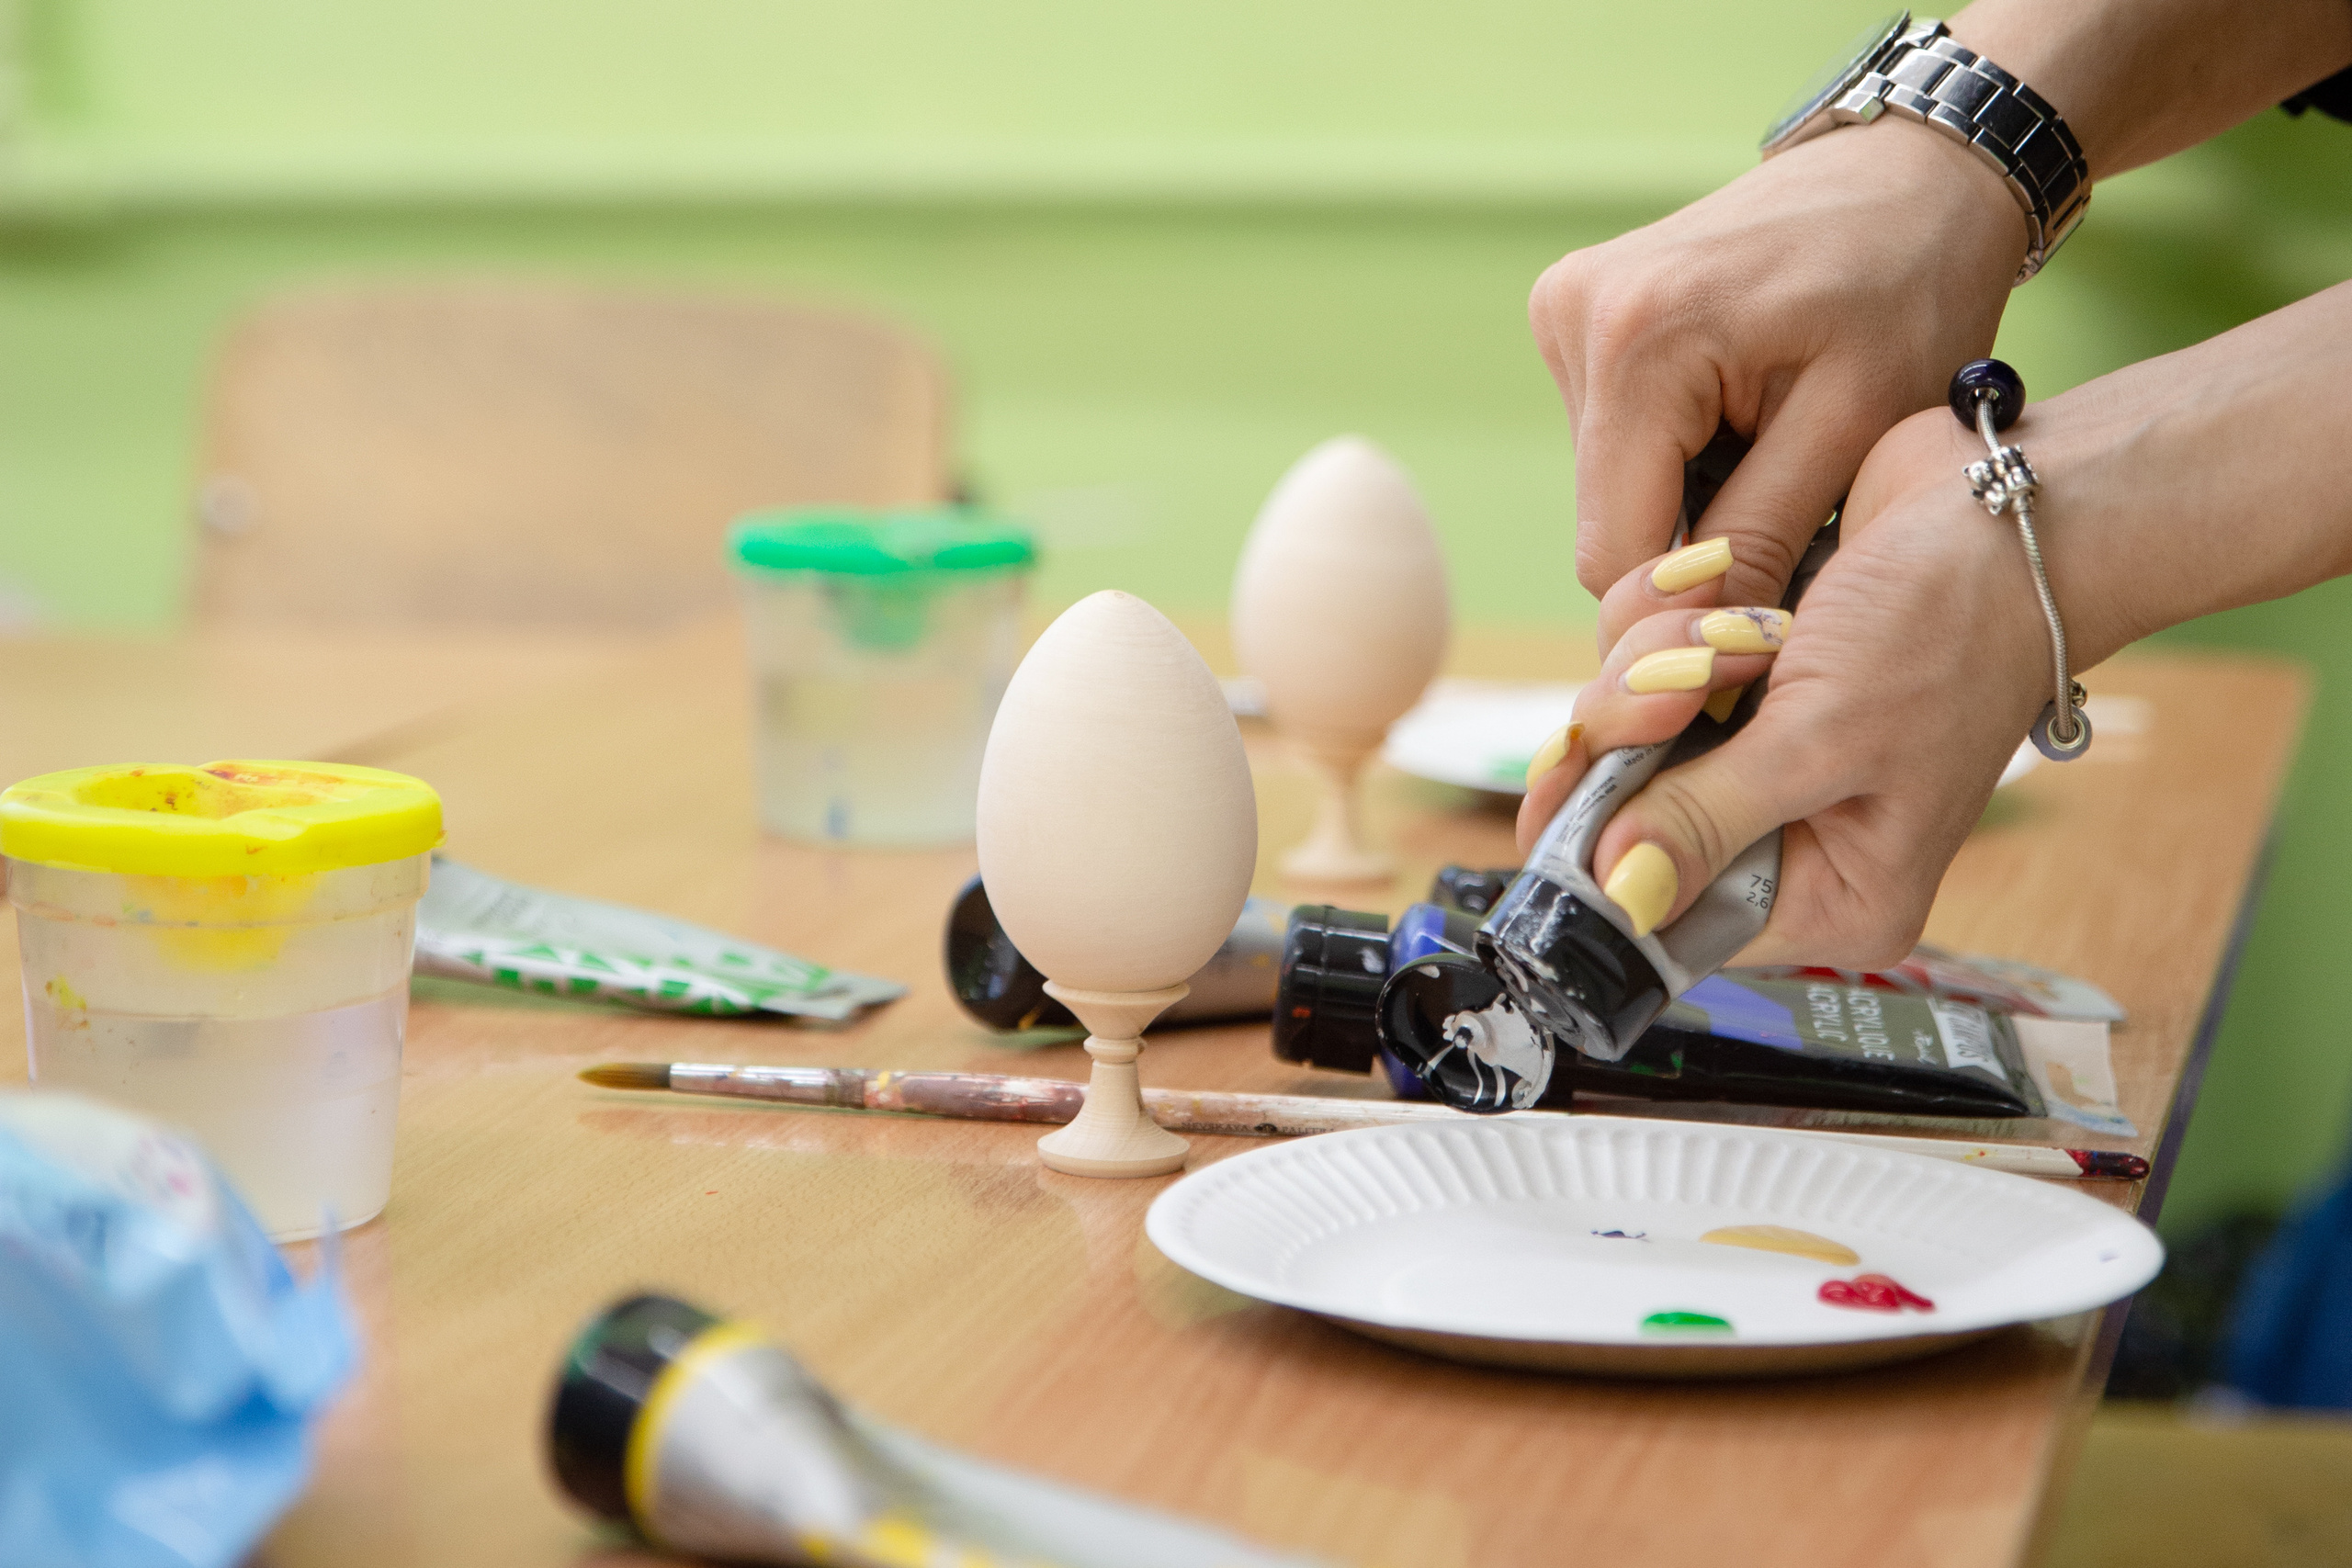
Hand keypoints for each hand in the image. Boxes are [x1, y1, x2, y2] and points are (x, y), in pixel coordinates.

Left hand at [1520, 407, 2056, 965]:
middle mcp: (1787, 841)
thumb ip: (1706, 821)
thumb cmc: (1953, 630)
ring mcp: (1754, 760)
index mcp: (1829, 895)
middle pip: (1625, 822)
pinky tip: (1722, 592)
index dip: (1594, 860)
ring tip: (1744, 626)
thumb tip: (1620, 900)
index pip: (1667, 917)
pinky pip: (1643, 672)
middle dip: (1630, 737)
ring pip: (1624, 737)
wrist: (2003, 507)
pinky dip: (1664, 626)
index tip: (1563, 781)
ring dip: (1654, 664)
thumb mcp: (1823, 740)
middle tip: (1680, 678)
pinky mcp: (1735, 689)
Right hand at [1529, 119, 2024, 646]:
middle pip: (1605, 520)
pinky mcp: (1573, 309)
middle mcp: (1574, 316)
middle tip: (1793, 509)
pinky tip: (1740, 408)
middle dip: (1692, 540)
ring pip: (1608, 484)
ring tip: (1773, 440)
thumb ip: (1764, 536)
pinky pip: (1611, 435)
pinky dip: (1675, 447)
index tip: (1768, 607)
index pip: (1612, 552)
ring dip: (1686, 492)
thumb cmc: (1907, 289)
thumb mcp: (1856, 428)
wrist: (1909, 175)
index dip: (1686, 602)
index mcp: (1637, 343)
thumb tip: (1698, 643)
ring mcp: (1565, 307)